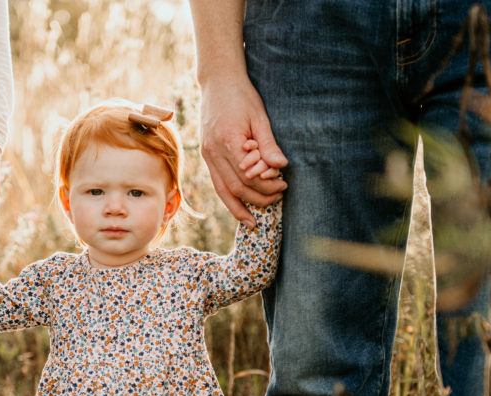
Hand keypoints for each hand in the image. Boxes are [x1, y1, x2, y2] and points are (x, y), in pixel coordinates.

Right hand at [198, 78, 287, 225]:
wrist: (217, 81)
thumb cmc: (241, 95)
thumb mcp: (259, 116)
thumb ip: (268, 144)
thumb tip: (281, 166)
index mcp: (227, 141)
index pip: (249, 174)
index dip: (267, 184)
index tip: (284, 184)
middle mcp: (213, 152)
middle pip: (237, 186)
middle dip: (259, 197)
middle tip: (279, 197)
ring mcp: (206, 155)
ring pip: (223, 191)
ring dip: (241, 207)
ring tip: (256, 220)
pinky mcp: (206, 155)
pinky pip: (217, 184)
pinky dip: (228, 199)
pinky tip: (239, 209)